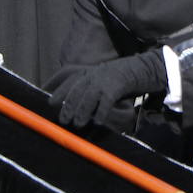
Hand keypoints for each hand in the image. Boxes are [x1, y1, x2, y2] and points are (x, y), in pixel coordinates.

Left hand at [48, 50, 166, 127]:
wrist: (142, 68)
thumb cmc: (120, 78)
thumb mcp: (101, 79)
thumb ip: (89, 88)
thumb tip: (74, 105)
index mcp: (88, 72)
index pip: (69, 81)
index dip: (59, 92)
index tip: (50, 103)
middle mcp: (94, 74)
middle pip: (76, 91)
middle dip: (68, 105)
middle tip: (63, 120)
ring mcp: (105, 80)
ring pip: (88, 97)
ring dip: (82, 111)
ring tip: (78, 123)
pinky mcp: (116, 86)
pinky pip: (106, 101)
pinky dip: (101, 112)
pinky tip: (98, 121)